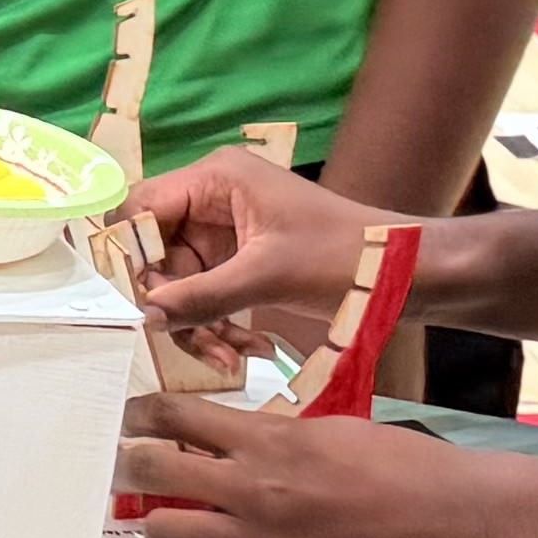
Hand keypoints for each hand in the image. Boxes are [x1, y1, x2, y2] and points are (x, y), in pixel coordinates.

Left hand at [111, 394, 512, 537]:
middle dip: (132, 466)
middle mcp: (254, 490)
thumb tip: (222, 440)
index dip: (141, 415)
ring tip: (171, 524)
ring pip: (166, 532)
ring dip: (160, 525)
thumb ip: (271, 436)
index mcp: (270, 440)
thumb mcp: (330, 430)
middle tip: (132, 470)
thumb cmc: (403, 467)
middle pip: (151, 469)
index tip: (133, 420)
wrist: (455, 522)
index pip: (172, 415)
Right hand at [124, 143, 375, 359]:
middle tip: (196, 343)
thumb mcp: (268, 276)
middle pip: (156, 253)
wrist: (407, 273)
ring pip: (178, 283)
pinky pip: (206, 296)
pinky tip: (245, 351)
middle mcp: (211, 199)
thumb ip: (201, 295)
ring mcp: (224, 233)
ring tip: (230, 358)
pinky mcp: (239, 262)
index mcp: (214, 179)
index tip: (136, 305)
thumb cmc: (343, 256)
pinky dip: (218, 325)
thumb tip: (145, 317)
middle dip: (172, 304)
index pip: (139, 210)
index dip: (130, 257)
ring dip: (197, 324)